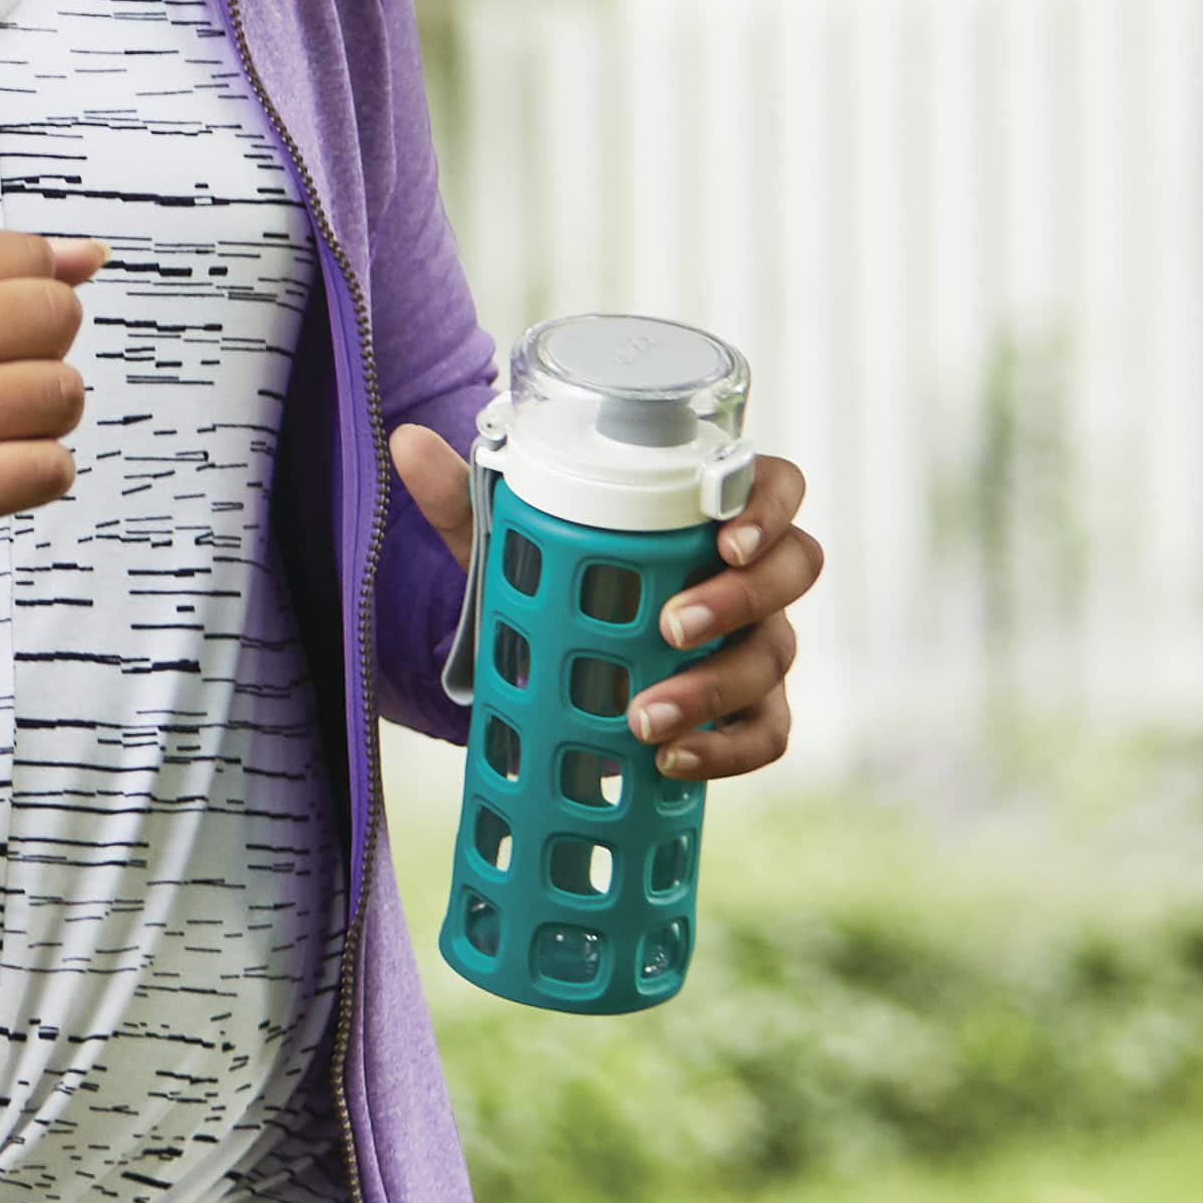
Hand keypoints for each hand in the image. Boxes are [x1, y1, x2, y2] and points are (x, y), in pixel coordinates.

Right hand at [0, 228, 106, 581]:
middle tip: (4, 371)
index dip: (32, 287)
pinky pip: (49, 468)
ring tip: (2, 422)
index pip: (24, 256)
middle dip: (50, 344)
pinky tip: (2, 465)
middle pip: (55, 316)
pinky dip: (43, 470)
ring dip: (49, 412)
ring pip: (62, 394)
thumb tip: (90, 255)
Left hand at [392, 426, 822, 781]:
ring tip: (642, 717)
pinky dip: (726, 751)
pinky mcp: (756, 709)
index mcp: (712, 514)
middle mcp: (753, 573)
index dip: (767, 507)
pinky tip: (672, 760)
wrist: (563, 662)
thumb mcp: (509, 539)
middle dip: (739, 599)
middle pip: (795, 569)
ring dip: (712, 688)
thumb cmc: (562, 578)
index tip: (723, 536)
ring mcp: (763, 642)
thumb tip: (407, 442)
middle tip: (668, 624)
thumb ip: (465, 494)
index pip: (779, 487)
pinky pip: (769, 732)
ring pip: (775, 656)